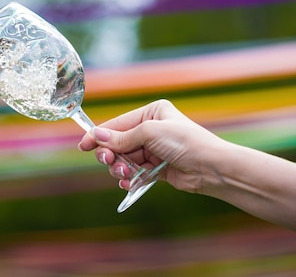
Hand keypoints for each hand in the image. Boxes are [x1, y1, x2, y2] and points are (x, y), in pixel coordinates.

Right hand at [78, 99, 230, 193]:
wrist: (211, 168)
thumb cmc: (186, 142)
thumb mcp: (150, 133)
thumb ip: (122, 137)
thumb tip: (97, 135)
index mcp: (151, 113)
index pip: (118, 124)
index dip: (99, 135)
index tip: (83, 146)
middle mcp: (151, 129)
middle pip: (118, 143)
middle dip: (111, 154)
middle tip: (109, 162)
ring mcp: (154, 149)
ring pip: (124, 159)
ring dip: (120, 168)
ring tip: (124, 174)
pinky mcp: (156, 168)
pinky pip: (134, 172)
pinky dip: (129, 178)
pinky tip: (128, 183)